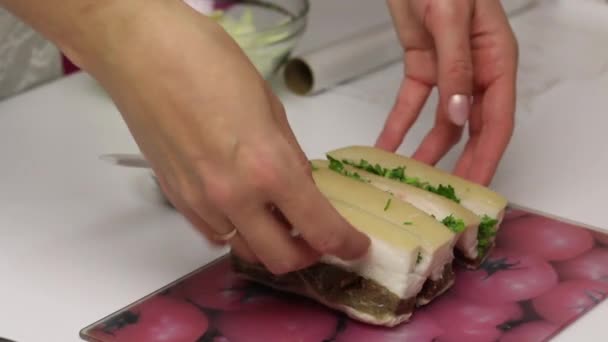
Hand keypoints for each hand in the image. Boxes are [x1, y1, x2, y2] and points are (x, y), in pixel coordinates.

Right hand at [75, 1, 369, 273]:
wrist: (143, 54)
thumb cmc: (208, 64)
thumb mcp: (271, 108)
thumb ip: (289, 157)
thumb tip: (303, 187)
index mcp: (269, 169)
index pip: (319, 230)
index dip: (345, 244)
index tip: (354, 245)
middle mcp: (234, 198)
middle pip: (281, 260)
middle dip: (308, 255)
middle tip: (318, 237)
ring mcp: (201, 204)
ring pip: (245, 251)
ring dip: (270, 243)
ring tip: (280, 219)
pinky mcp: (177, 201)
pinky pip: (216, 235)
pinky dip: (238, 232)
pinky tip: (244, 209)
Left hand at [376, 0, 517, 184]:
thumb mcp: (450, 17)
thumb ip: (456, 67)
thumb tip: (459, 117)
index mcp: (496, 60)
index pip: (497, 121)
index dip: (486, 159)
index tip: (473, 190)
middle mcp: (476, 70)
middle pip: (472, 128)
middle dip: (458, 164)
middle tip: (442, 198)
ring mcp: (449, 69)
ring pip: (441, 122)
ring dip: (425, 151)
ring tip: (408, 180)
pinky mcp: (422, 64)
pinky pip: (412, 103)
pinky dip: (398, 125)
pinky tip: (385, 146)